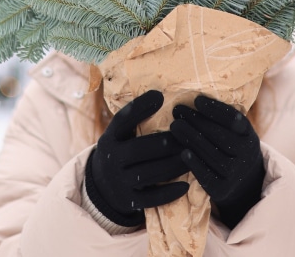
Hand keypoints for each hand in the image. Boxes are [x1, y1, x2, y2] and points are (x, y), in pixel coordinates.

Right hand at [85, 90, 189, 226]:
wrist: (102, 185)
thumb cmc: (122, 149)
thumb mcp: (121, 133)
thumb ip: (136, 117)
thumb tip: (161, 93)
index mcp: (110, 137)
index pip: (122, 119)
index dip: (139, 107)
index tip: (160, 96)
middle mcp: (111, 158)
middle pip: (140, 149)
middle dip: (167, 142)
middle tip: (189, 136)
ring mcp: (119, 181)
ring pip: (149, 173)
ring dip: (173, 165)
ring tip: (192, 158)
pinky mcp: (129, 200)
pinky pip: (151, 198)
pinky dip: (169, 192)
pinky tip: (186, 185)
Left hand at [170, 96, 264, 228]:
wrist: (244, 185)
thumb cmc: (233, 149)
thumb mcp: (236, 134)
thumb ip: (222, 120)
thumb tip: (195, 98)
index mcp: (249, 136)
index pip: (234, 119)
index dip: (215, 109)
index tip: (196, 100)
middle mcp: (246, 155)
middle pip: (219, 135)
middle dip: (196, 120)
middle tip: (177, 110)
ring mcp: (236, 174)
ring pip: (211, 154)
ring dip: (190, 138)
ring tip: (174, 125)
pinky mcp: (223, 190)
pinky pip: (206, 174)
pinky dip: (194, 162)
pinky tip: (182, 151)